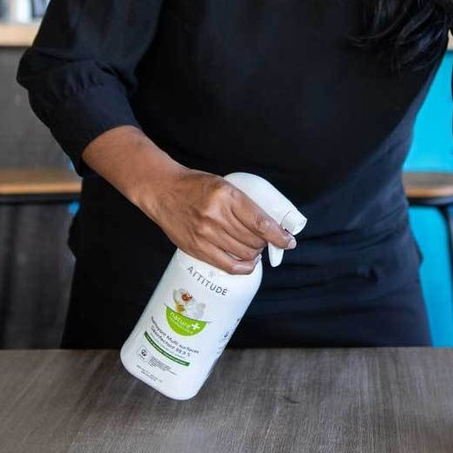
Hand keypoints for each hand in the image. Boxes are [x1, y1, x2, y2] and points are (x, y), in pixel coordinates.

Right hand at [142, 169, 296, 274]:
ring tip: (255, 248)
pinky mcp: (196, 248)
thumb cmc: (195, 185)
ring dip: (255, 253)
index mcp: (227, 196)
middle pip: (254, 240)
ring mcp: (205, 234)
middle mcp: (216, 216)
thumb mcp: (224, 185)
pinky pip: (227, 265)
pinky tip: (248, 262)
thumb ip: (243, 204)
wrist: (163, 190)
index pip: (260, 222)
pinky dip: (243, 267)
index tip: (289, 240)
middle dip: (266, 243)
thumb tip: (267, 224)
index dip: (278, 235)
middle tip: (266, 239)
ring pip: (243, 253)